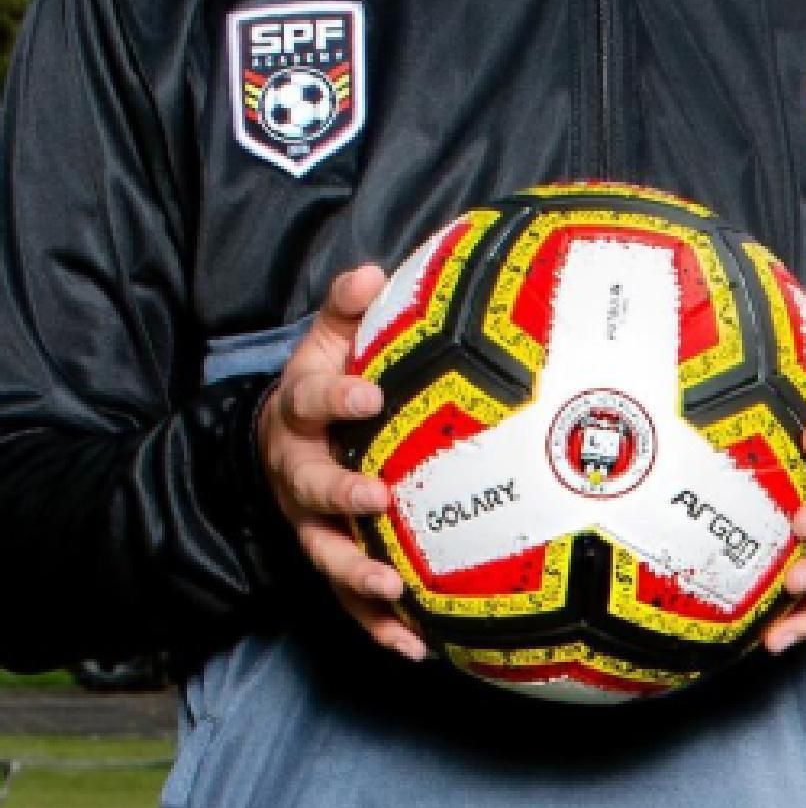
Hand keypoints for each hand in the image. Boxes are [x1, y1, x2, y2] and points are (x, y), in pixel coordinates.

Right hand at [257, 265, 426, 659]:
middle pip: (311, 489)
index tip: (371, 394)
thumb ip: (346, 306)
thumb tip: (372, 269)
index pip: (311, 401)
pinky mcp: (327, 557)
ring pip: (325, 554)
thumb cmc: (322, 381)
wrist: (277, 439)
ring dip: (357, 575)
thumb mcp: (326, 338)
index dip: (337, 398)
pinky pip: (347, 602)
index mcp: (298, 412)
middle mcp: (296, 471)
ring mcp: (307, 522)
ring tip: (392, 589)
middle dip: (342, 497)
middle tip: (378, 501)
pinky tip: (416, 646)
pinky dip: (377, 626)